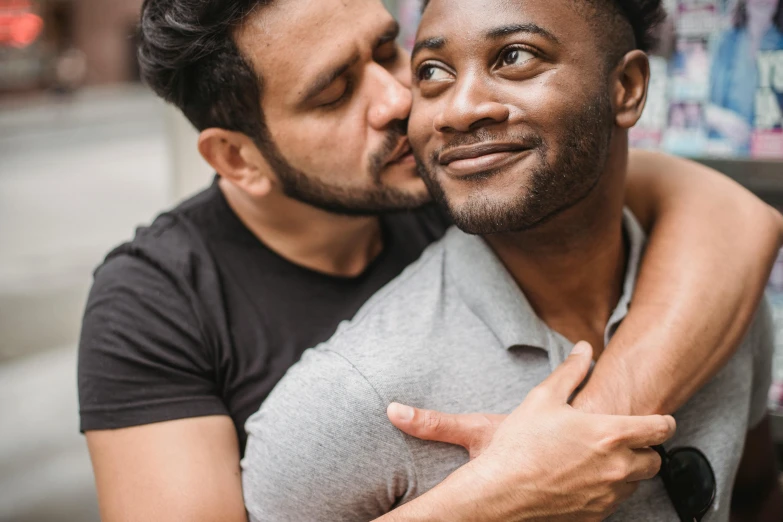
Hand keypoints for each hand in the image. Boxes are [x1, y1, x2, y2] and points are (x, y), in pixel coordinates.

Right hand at [387, 342, 675, 520]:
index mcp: (611, 434)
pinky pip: (615, 501)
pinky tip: (586, 479)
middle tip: (626, 441)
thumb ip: (570, 372)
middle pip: (655, 461)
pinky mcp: (595, 514)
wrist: (501, 490)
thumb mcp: (543, 397)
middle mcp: (617, 467)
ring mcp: (608, 494)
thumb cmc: (521, 443)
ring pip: (636, 484)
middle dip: (646, 450)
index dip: (664, 422)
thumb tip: (584, 349)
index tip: (661, 420)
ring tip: (602, 459)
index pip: (659, 429)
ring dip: (628, 471)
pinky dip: (609, 490)